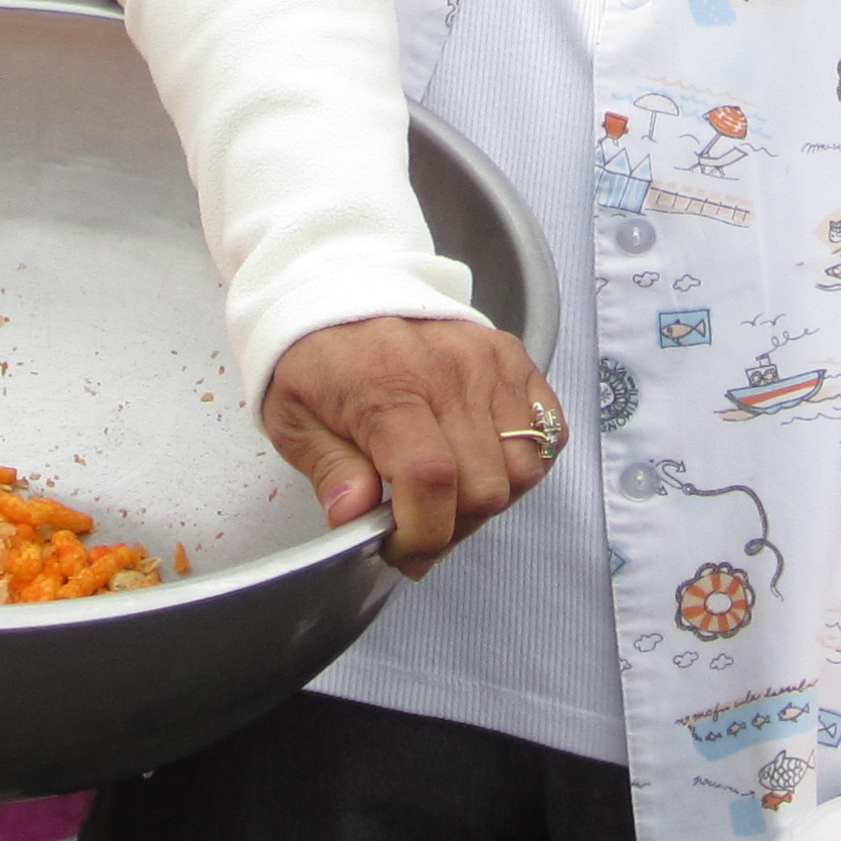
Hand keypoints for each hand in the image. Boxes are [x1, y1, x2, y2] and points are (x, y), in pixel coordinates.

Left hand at [257, 316, 558, 572]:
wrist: (340, 290)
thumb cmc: (316, 358)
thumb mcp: (293, 418)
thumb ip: (329, 470)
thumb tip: (355, 516)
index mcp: (389, 386)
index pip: (431, 480)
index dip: (423, 534)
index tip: (400, 550)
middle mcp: (450, 370)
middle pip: (485, 485)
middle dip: (453, 528)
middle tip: (420, 529)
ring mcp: (489, 361)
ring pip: (524, 466)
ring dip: (491, 500)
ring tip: (450, 497)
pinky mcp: (513, 357)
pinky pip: (547, 431)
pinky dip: (524, 462)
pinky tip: (481, 463)